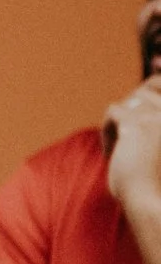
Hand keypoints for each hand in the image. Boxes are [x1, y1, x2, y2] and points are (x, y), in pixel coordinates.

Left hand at [105, 76, 160, 210]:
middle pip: (148, 87)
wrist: (152, 202)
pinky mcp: (138, 122)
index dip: (160, 73)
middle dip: (133, 106)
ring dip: (120, 125)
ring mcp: (159, 115)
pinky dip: (109, 132)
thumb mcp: (155, 151)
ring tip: (119, 152)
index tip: (155, 61)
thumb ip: (151, 131)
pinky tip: (111, 155)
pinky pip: (114, 112)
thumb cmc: (155, 185)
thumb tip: (140, 100)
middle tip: (122, 127)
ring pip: (129, 102)